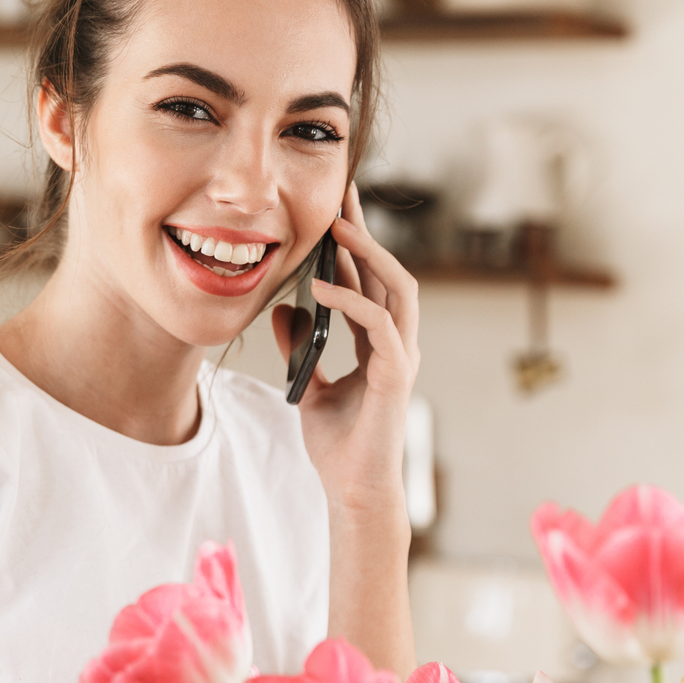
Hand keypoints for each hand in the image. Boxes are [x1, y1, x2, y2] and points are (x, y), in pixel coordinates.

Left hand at [271, 182, 420, 519]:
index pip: (369, 279)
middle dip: (367, 230)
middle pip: (389, 271)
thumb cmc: (338, 444)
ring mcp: (401, 356)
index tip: (335, 205)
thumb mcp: (307, 385)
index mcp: (377, 342)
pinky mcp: (396, 375)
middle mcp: (396, 342)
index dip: (354, 242)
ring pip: (399, 288)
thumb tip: (282, 310)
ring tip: (340, 229)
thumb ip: (299, 347)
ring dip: (371, 254)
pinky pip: (380, 325)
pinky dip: (353, 302)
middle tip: (343, 193)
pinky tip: (323, 289)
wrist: (352, 489)